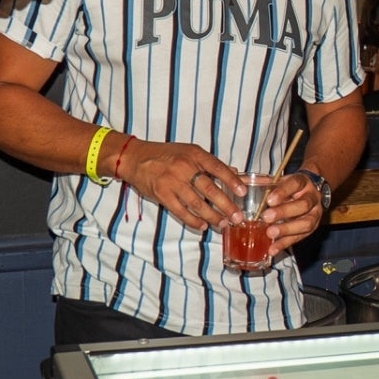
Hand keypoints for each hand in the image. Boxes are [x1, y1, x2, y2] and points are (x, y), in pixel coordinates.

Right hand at [118, 142, 241, 230]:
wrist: (135, 158)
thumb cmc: (165, 155)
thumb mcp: (189, 152)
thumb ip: (210, 163)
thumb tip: (234, 172)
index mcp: (194, 154)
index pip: (217, 167)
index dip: (232, 180)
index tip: (243, 192)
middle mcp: (184, 167)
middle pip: (209, 189)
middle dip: (226, 205)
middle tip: (237, 217)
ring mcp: (172, 182)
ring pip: (197, 203)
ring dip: (212, 216)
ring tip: (223, 224)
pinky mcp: (162, 195)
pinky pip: (181, 211)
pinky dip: (193, 220)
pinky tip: (203, 226)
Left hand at [260, 172, 325, 255]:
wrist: (309, 192)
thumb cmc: (290, 188)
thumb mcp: (280, 181)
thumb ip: (264, 183)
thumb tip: (241, 183)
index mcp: (303, 182)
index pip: (295, 184)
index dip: (283, 192)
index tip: (269, 200)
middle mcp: (312, 198)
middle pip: (302, 205)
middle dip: (284, 212)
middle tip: (266, 217)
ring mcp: (314, 214)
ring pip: (305, 223)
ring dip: (286, 230)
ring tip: (270, 233)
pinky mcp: (311, 229)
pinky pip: (299, 238)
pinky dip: (284, 244)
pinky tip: (272, 249)